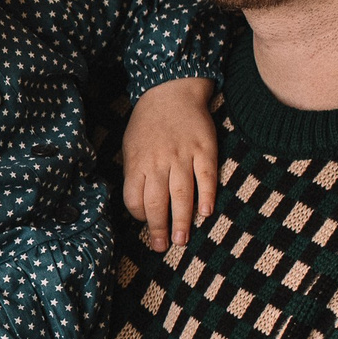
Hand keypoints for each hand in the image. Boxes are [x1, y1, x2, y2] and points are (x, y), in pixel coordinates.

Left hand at [122, 75, 218, 251]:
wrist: (171, 91)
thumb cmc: (148, 123)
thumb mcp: (131, 146)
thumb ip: (135, 173)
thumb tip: (139, 204)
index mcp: (137, 162)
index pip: (134, 199)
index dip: (138, 216)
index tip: (145, 223)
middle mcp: (159, 162)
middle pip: (156, 202)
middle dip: (158, 228)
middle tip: (162, 246)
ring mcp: (183, 156)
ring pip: (182, 195)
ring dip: (181, 221)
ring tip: (181, 240)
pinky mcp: (204, 149)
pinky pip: (206, 177)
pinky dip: (206, 196)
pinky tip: (205, 213)